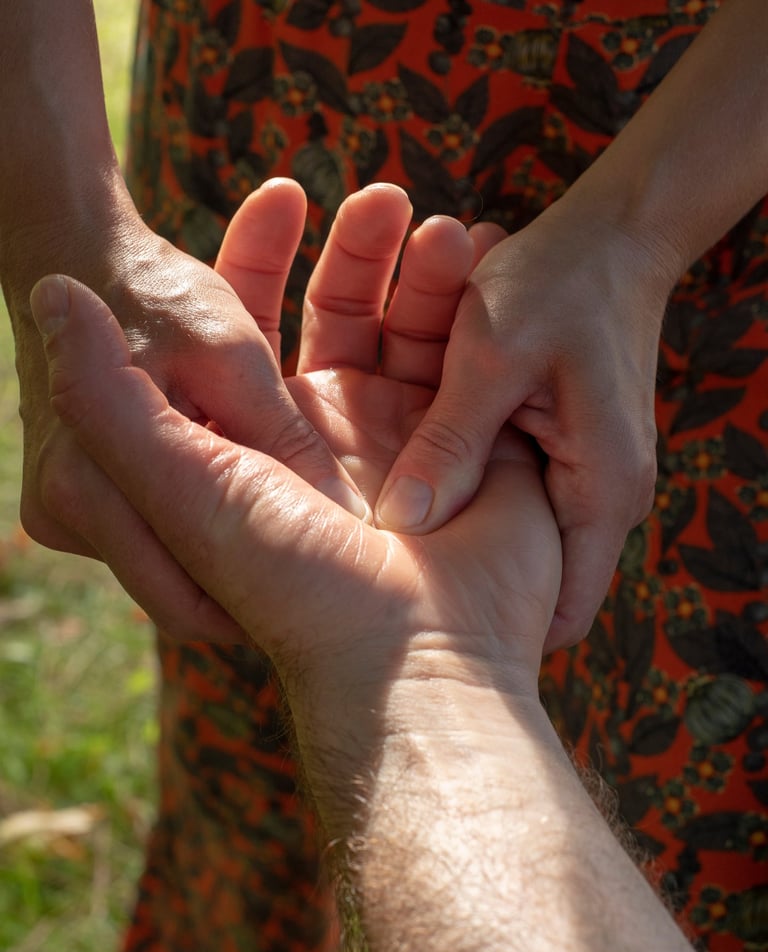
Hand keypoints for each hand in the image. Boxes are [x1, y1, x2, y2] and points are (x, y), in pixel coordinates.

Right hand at [21, 180, 365, 639]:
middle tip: (329, 592)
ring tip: (302, 556)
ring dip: (231, 557)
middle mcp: (65, 513)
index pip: (197, 603)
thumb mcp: (233, 358)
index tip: (336, 605)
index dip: (272, 612)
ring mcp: (63, 509)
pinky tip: (253, 513)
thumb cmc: (159, 293)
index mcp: (92, 486)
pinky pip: (150, 532)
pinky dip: (201, 524)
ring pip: (171, 564)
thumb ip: (281, 443)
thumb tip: (350, 524)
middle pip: (183, 593)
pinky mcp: (73, 497)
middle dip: (256, 588)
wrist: (74, 253)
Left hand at [34, 184, 561, 831]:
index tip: (282, 190)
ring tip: (455, 222)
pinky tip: (503, 266)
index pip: (258, 326)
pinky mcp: (485, 459)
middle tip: (389, 191)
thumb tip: (50, 293)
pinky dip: (490, 322)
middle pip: (349, 321)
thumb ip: (106, 397)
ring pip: (422, 337)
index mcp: (267, 442)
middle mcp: (341, 444)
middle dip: (368, 253)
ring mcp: (420, 450)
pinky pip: (484, 371)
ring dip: (436, 278)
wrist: (418, 665)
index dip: (264, 257)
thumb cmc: (291, 580)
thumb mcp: (178, 481)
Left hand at [374, 202, 663, 650]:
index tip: (416, 634)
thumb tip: (401, 524)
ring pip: (507, 533)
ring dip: (455, 526)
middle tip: (379, 585)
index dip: (495, 636)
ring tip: (381, 527)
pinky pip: (505, 487)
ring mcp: (580, 477)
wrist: (613, 236)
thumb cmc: (560, 280)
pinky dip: (463, 478)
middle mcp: (599, 499)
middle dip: (462, 585)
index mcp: (602, 491)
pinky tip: (412, 457)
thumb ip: (450, 438)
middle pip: (530, 582)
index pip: (561, 614)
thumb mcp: (494, 354)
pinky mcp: (559, 451)